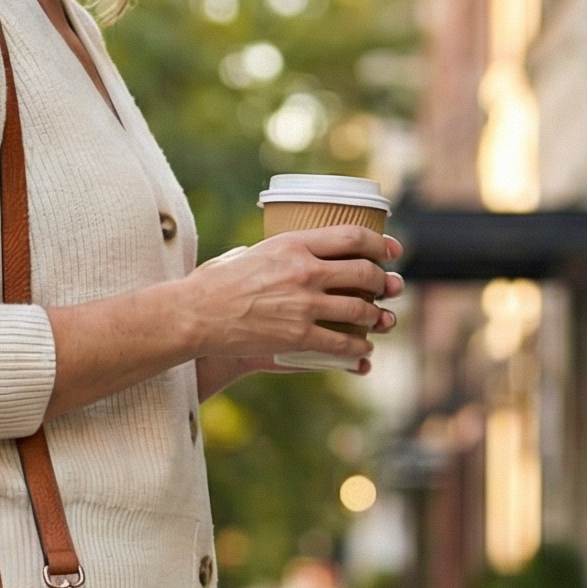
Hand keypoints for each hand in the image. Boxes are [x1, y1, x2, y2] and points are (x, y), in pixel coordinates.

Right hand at [185, 228, 402, 374]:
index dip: (380, 244)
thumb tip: (281, 254)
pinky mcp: (298, 336)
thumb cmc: (212, 284)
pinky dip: (358, 348)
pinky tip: (363, 350)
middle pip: (364, 272)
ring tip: (380, 320)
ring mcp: (303, 305)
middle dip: (384, 282)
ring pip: (359, 309)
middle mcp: (304, 271)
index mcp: (292, 243)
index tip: (392, 251)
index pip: (352, 237)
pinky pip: (342, 343)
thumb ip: (270, 253)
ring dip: (377, 316)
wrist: (194, 315)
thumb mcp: (246, 254)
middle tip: (389, 288)